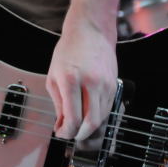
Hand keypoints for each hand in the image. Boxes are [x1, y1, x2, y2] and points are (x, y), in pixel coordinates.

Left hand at [45, 20, 118, 143]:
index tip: (61, 133)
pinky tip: (89, 114)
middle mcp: (90, 83)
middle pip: (90, 122)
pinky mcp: (114, 85)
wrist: (91, 31)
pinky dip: (98, 116)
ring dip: (90, 127)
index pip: (73, 118)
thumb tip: (61, 126)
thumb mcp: (53, 76)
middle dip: (80, 135)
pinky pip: (107, 108)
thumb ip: (58, 103)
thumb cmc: (68, 51)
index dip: (67, 132)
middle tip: (72, 135)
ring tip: (79, 126)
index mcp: (70, 80)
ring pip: (101, 117)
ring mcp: (105, 84)